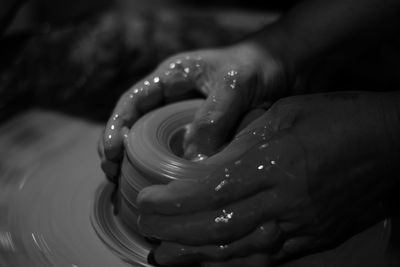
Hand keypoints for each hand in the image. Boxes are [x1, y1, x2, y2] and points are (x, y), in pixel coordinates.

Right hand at [99, 41, 293, 180]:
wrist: (289, 68)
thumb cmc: (259, 65)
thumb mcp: (234, 85)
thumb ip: (212, 118)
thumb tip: (191, 161)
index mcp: (172, 78)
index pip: (133, 101)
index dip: (114, 126)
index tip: (109, 152)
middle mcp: (174, 99)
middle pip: (136, 125)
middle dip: (119, 150)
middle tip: (112, 175)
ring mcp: (189, 119)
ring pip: (155, 142)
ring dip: (140, 164)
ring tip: (128, 186)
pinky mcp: (206, 135)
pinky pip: (182, 153)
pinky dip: (171, 170)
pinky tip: (167, 188)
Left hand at [137, 91, 399, 265]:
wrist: (387, 143)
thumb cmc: (333, 119)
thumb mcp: (280, 115)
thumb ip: (239, 144)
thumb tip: (202, 167)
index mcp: (274, 163)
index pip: (211, 190)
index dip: (174, 202)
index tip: (147, 202)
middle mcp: (285, 201)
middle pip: (218, 225)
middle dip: (174, 230)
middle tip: (145, 228)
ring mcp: (301, 226)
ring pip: (238, 249)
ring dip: (196, 255)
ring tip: (164, 256)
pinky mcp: (312, 239)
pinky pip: (266, 259)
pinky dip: (232, 264)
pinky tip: (209, 264)